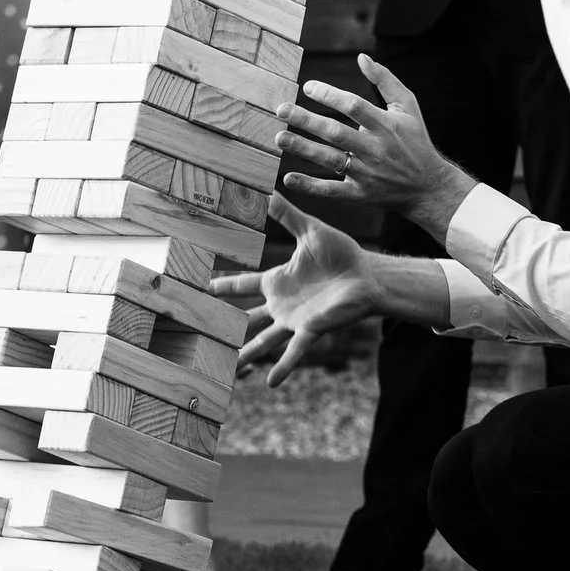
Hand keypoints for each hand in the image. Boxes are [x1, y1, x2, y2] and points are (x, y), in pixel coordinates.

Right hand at [210, 197, 381, 385]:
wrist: (369, 275)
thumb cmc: (342, 253)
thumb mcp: (309, 230)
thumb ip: (286, 214)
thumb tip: (266, 189)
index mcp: (278, 281)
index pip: (243, 284)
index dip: (223, 285)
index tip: (201, 287)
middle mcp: (282, 304)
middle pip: (247, 318)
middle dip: (226, 328)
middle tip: (200, 335)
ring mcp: (295, 320)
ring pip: (265, 340)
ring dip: (249, 354)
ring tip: (230, 369)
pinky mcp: (312, 329)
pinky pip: (295, 350)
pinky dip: (283, 366)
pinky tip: (270, 381)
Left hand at [277, 54, 475, 224]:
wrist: (429, 187)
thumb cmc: (415, 141)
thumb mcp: (408, 106)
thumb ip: (385, 80)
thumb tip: (361, 57)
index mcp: (386, 125)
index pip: (354, 106)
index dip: (329, 95)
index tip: (307, 87)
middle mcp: (375, 149)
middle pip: (336, 132)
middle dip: (307, 120)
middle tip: (281, 109)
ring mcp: (368, 174)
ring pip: (331, 160)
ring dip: (303, 148)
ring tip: (279, 137)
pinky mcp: (361, 195)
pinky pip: (332, 191)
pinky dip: (310, 186)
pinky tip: (288, 178)